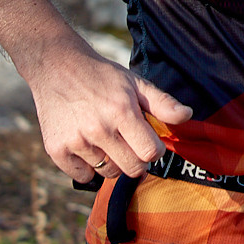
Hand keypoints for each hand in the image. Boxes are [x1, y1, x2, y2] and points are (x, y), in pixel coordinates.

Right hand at [28, 40, 193, 184]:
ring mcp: (76, 141)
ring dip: (112, 161)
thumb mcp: (134, 82)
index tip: (149, 141)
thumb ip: (162, 103)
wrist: (56, 67)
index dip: (155, 150)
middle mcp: (98, 129)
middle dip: (137, 159)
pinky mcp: (57, 150)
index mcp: (121, 112)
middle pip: (132, 169)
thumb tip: (187, 115)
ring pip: (108, 172)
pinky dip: (88, 167)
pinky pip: (83, 176)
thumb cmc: (101, 76)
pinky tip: (87, 146)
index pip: (151, 153)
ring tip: (106, 139)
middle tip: (130, 143)